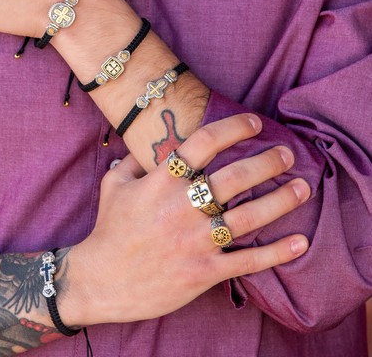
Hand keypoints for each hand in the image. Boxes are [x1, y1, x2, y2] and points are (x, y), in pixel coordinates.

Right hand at [63, 114, 309, 325]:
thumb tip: (149, 142)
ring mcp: (195, 240)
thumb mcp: (114, 184)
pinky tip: (299, 242)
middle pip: (235, 177)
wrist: (101, 281)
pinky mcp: (204, 271)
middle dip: (267, 162)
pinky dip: (276, 253)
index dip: (233, 128)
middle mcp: (182, 207)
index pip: (203, 143)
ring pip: (248, 217)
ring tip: (302, 187)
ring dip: (280, 201)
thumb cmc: (109, 229)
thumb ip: (133, 160)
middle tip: (287, 153)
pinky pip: (247, 261)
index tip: (254, 122)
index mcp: (161, 181)